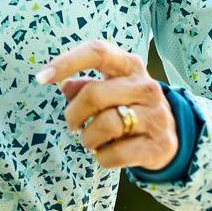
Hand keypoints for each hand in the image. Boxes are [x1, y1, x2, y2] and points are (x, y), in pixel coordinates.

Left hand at [35, 38, 177, 170]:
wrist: (169, 137)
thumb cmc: (129, 106)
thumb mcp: (110, 89)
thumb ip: (85, 86)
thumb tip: (64, 85)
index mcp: (130, 65)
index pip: (97, 52)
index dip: (67, 62)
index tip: (42, 78)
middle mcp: (146, 86)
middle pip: (94, 94)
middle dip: (73, 114)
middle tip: (73, 125)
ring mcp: (156, 115)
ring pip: (105, 125)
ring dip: (88, 138)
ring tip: (91, 141)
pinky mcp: (159, 144)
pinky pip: (115, 154)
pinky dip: (102, 158)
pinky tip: (107, 153)